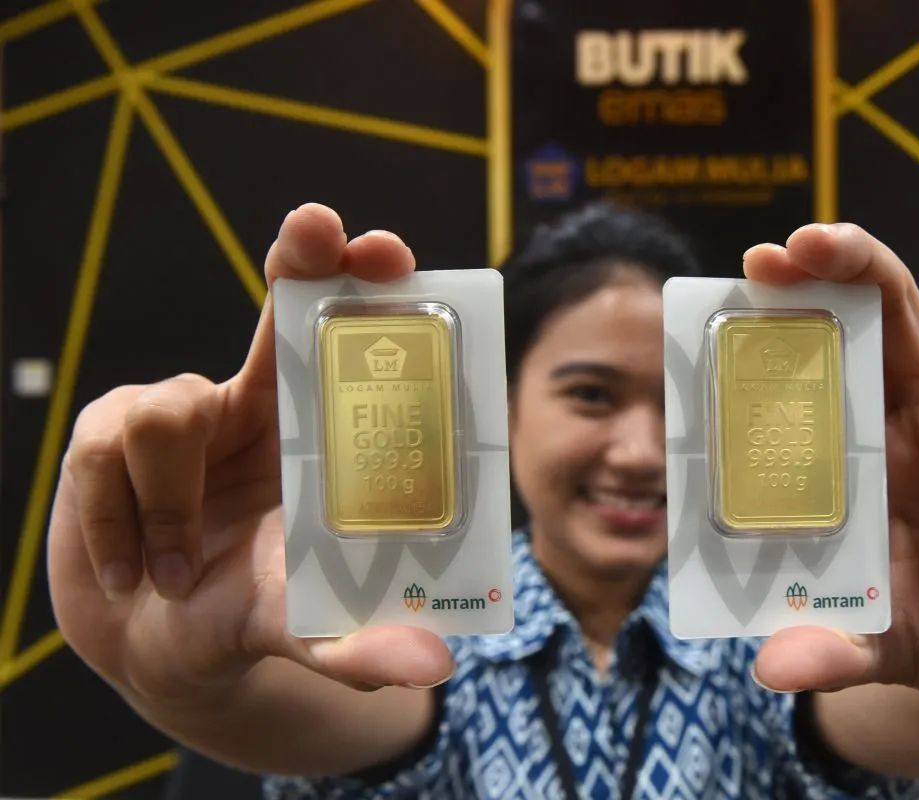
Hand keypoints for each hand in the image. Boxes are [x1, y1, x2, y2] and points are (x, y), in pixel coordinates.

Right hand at [49, 204, 454, 706]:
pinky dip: (117, 524)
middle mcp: (257, 401)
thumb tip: (433, 668)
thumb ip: (360, 645)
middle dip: (301, 253)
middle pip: (283, 294)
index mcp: (317, 431)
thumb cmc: (249, 607)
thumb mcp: (306, 628)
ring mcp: (178, 410)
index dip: (365, 284)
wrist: (155, 637)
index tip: (385, 253)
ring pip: (169, 412)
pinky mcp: (105, 431)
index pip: (352, 341)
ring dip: (168, 505)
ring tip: (174, 567)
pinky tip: (130, 564)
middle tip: (320, 228)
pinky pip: (103, 451)